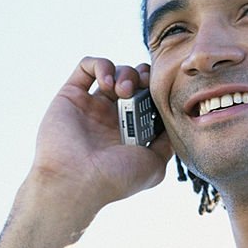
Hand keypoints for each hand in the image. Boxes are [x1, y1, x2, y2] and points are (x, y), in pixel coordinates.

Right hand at [32, 56, 173, 216]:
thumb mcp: (155, 165)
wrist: (77, 181)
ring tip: (124, 91)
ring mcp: (92, 106)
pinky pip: (87, 66)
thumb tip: (175, 123)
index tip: (163, 94)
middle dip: (144, 77)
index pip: (149, 100)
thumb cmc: (116, 178)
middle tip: (145, 84)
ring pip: (115, 71)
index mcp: (132, 132)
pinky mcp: (71, 95)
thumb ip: (166, 142)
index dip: (158, 92)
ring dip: (126, 74)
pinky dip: (101, 65)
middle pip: (135, 82)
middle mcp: (112, 117)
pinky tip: (107, 83)